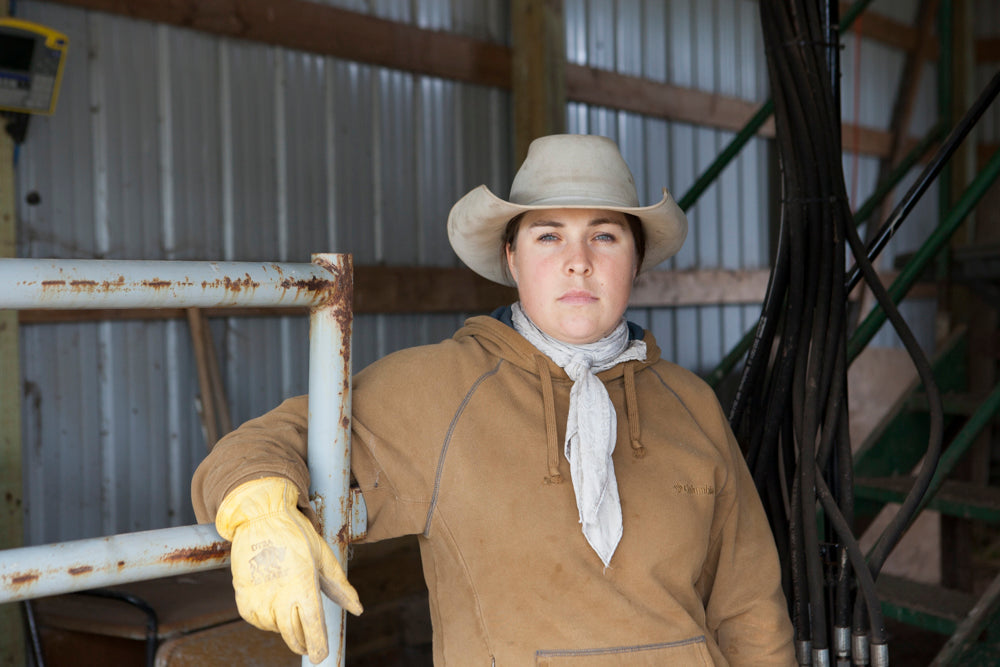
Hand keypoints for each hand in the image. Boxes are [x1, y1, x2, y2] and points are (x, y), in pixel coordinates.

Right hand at [216, 477, 362, 662]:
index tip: (321, 657)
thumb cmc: (296, 535)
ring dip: (285, 624)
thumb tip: (358, 608)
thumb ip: (340, 586)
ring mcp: (258, 600)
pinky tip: (274, 599)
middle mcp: (279, 597)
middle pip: (293, 635)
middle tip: (311, 645)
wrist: (260, 519)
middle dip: (304, 643)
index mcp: (302, 586)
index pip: (312, 627)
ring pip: (276, 628)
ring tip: (290, 600)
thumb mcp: (324, 556)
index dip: (318, 645)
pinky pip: (259, 620)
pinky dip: (268, 617)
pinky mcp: (243, 600)